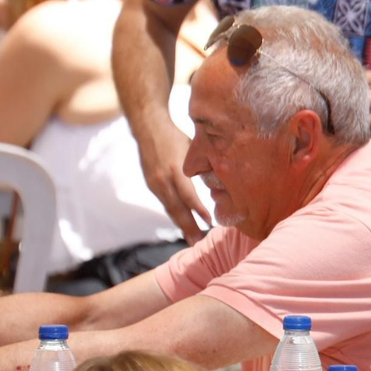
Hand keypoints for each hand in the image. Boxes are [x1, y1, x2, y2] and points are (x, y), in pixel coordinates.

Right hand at [138, 119, 209, 242]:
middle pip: (176, 209)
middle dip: (188, 227)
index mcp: (174, 170)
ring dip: (181, 226)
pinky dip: (175, 216)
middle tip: (198, 243)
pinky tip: (184, 225)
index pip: (188, 194)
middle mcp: (162, 180)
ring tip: (192, 240)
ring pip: (170, 209)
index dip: (198, 209)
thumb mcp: (192, 145)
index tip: (210, 222)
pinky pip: (166, 204)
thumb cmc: (175, 134)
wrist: (147, 126)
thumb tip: (223, 176)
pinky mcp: (151, 184)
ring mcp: (154, 184)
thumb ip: (203, 162)